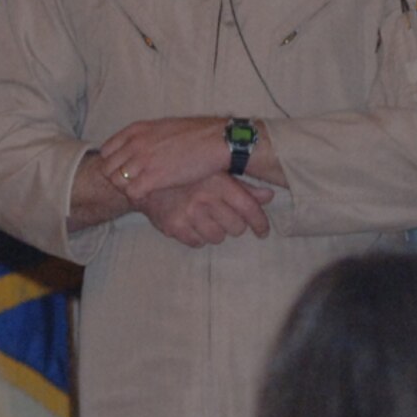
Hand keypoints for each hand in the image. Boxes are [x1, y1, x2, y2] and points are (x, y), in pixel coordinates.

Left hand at [99, 117, 227, 199]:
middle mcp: (135, 144)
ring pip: (117, 182)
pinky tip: (152, 196)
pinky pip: (131, 193)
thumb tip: (142, 147)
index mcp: (137, 130)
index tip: (128, 171)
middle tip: (135, 184)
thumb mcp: (165, 127)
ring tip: (145, 191)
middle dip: (119, 179)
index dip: (114, 164)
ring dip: (128, 189)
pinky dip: (138, 198)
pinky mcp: (152, 178)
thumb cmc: (198, 134)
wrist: (217, 141)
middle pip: (108, 168)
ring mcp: (142, 161)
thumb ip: (147, 137)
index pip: (107, 151)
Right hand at [136, 174, 273, 247]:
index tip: (263, 231)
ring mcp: (188, 213)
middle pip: (236, 228)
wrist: (148, 180)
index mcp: (219, 182)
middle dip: (235, 226)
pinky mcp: (174, 226)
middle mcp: (205, 197)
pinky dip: (198, 237)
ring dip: (216, 232)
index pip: (249, 208)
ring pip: (217, 237)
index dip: (260, 223)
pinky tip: (193, 224)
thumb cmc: (188, 176)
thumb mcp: (216, 174)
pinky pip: (197, 242)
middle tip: (227, 219)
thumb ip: (244, 187)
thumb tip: (269, 196)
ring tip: (208, 220)